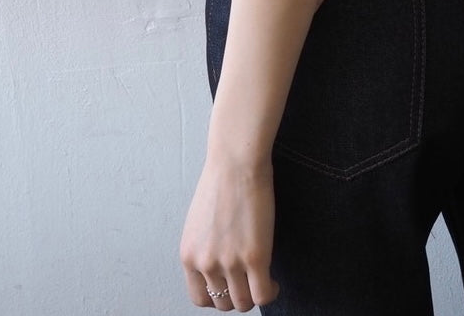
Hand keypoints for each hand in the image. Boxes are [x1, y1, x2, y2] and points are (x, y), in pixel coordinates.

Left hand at [179, 153, 279, 310]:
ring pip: (244, 303)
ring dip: (255, 295)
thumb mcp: (199, 223)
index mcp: (189, 255)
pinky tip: (274, 281)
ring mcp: (230, 262)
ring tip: (264, 281)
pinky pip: (263, 294)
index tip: (230, 287)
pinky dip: (271, 292)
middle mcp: (205, 263)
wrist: (236, 162)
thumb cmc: (220, 182)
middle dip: (237, 296)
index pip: (200, 298)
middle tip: (250, 282)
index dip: (218, 296)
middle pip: (223, 303)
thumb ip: (204, 248)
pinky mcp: (255, 256)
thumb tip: (218, 266)